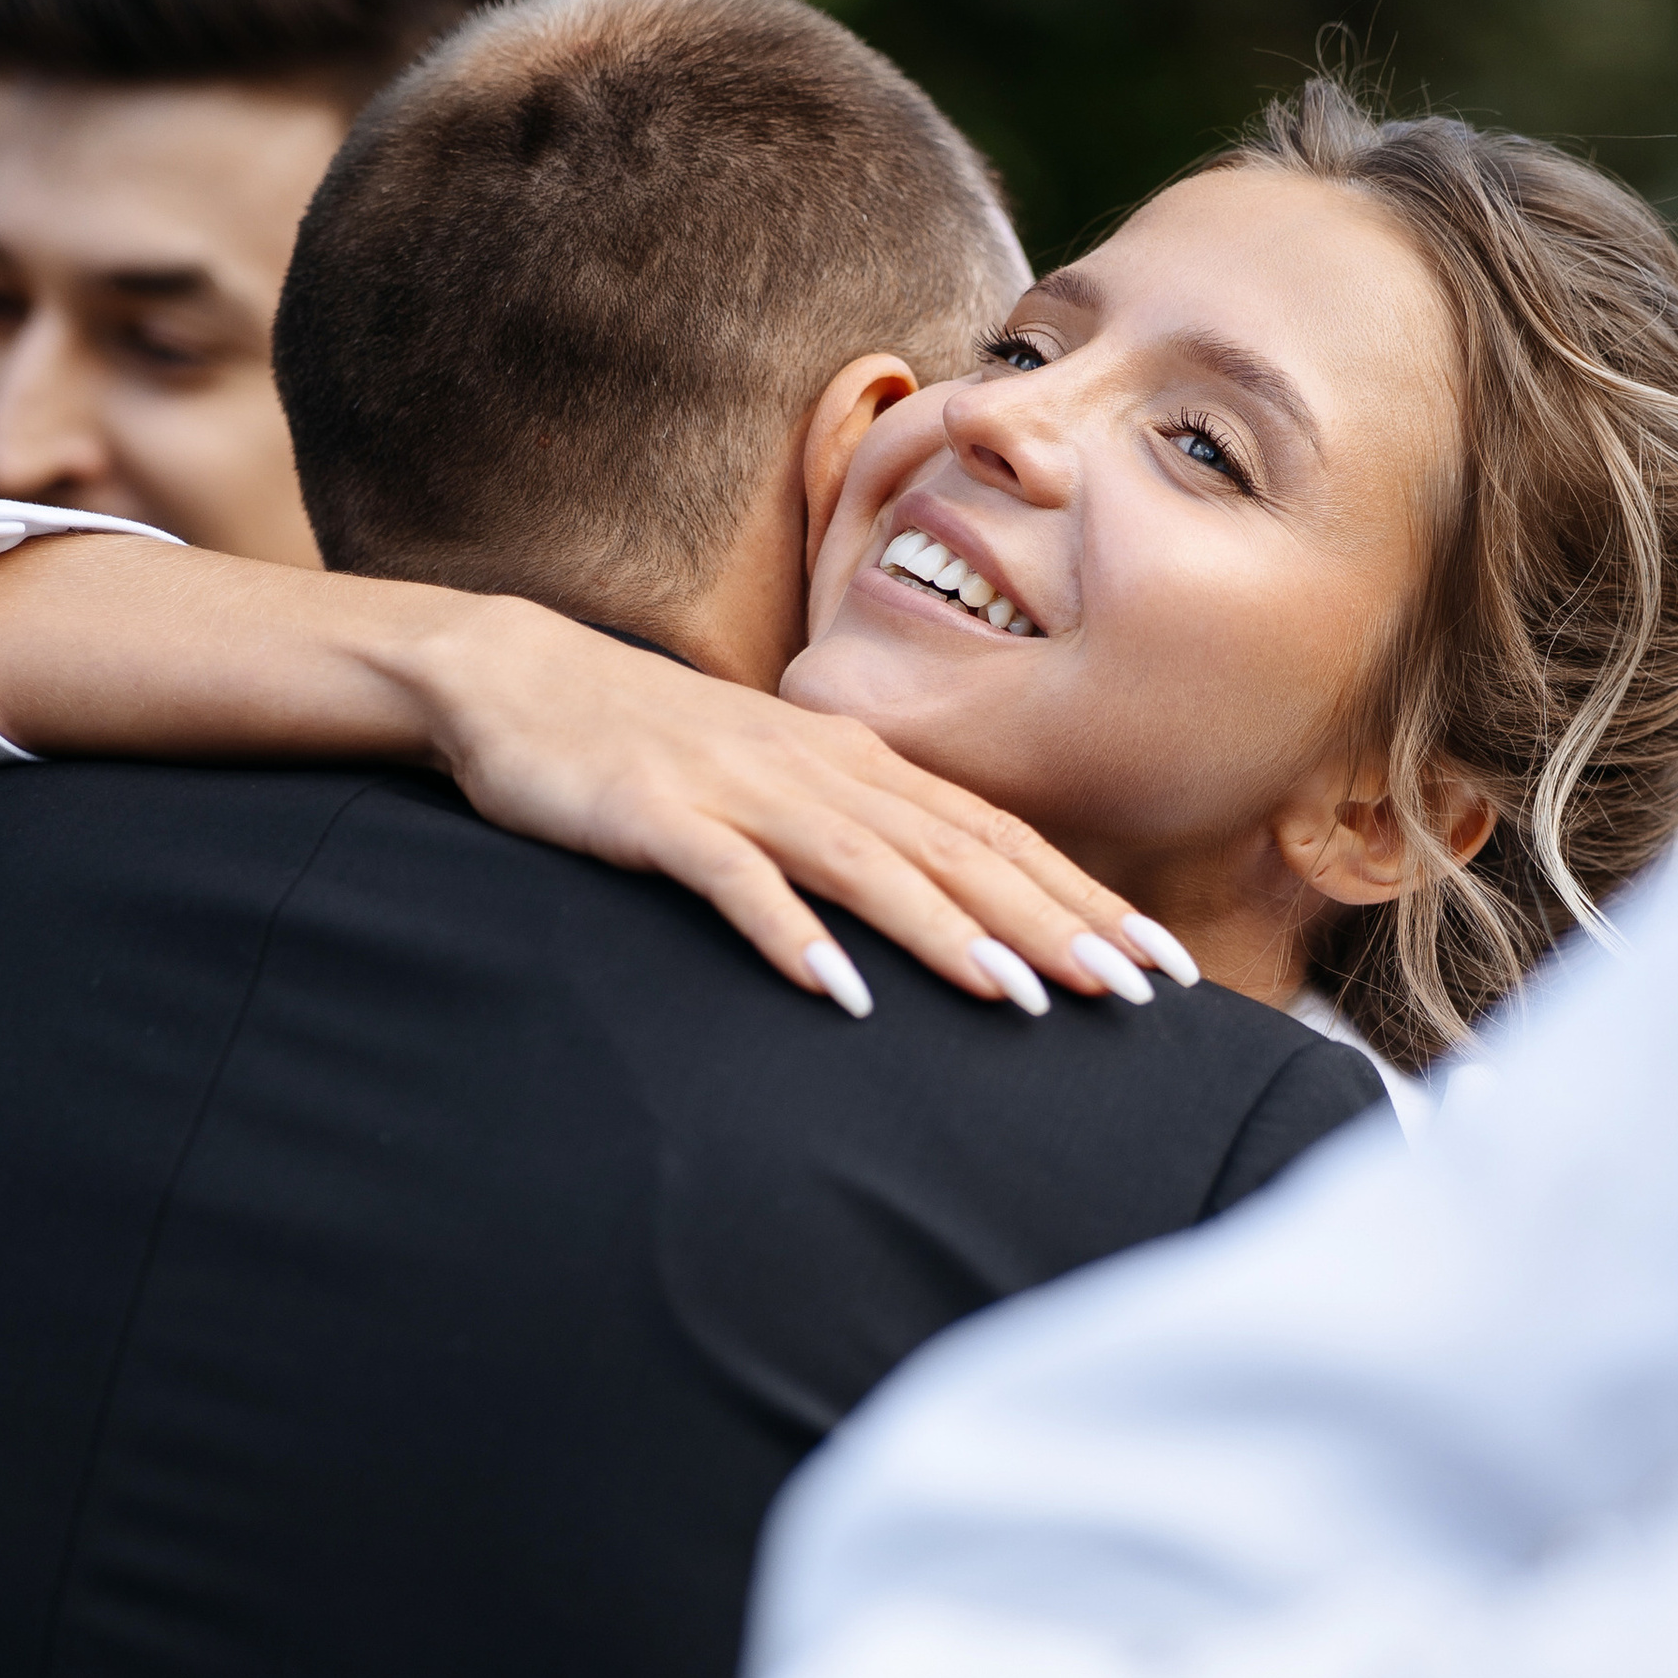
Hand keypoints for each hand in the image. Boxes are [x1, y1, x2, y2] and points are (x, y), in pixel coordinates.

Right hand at [400, 589, 1185, 1016]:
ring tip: (1020, 997)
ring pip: (869, 865)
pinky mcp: (660, 817)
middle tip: (1135, 991)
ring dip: (948, 932)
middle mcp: (819, 770)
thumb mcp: (777, 783)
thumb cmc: (656, 747)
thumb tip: (956, 902)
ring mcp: (741, 791)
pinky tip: (841, 993)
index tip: (1162, 962)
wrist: (515, 680)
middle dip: (1053, 924)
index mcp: (858, 764)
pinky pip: (738, 882)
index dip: (1084, 899)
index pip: (996, 835)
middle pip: (959, 852)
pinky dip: (792, 935)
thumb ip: (862, 836)